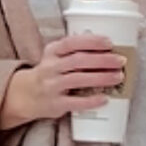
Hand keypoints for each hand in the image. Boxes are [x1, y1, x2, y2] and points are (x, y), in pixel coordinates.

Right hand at [0, 34, 125, 129]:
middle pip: (78, 61)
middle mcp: (51, 67)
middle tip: (120, 61)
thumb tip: (107, 47)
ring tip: (118, 77)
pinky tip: (105, 98)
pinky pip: (75, 102)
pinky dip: (91, 100)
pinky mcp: (55, 104)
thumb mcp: (55, 56)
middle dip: (102, 60)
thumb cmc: (49, 73)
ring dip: (101, 78)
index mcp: (52, 52)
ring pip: (78, 80)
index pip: (72, 43)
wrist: (25, 95)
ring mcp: (52, 86)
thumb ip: (74, 50)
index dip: (91, 42)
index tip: (109, 43)